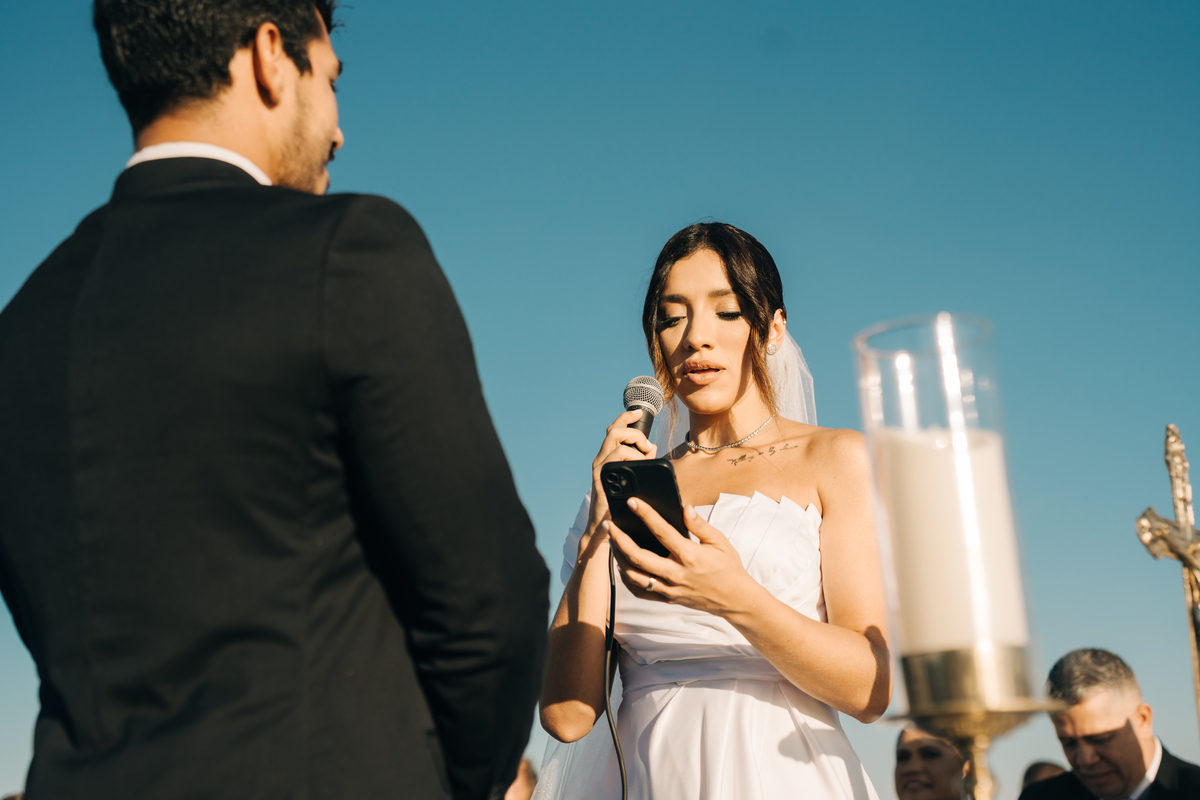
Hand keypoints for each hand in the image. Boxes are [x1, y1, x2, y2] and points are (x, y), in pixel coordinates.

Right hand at [583, 410, 657, 547]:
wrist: (604, 525)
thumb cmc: (619, 503)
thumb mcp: (632, 478)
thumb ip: (641, 461)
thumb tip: (652, 448)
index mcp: (608, 456)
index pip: (615, 429)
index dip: (626, 417)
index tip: (639, 413)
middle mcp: (601, 459)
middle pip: (614, 431)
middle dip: (634, 433)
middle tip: (647, 445)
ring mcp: (600, 468)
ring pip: (616, 443)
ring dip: (634, 446)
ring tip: (644, 457)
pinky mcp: (601, 478)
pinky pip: (615, 460)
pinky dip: (630, 459)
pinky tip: (639, 468)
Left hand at [607, 498, 763, 616]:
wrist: (735, 599)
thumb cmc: (728, 567)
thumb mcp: (720, 541)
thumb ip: (700, 525)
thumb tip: (685, 508)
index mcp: (689, 555)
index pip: (661, 531)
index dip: (645, 514)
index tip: (632, 502)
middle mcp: (676, 573)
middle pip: (638, 556)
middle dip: (619, 539)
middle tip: (609, 525)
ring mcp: (670, 589)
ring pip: (634, 575)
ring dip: (619, 558)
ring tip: (613, 543)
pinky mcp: (667, 599)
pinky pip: (640, 591)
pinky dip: (628, 578)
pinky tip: (623, 566)